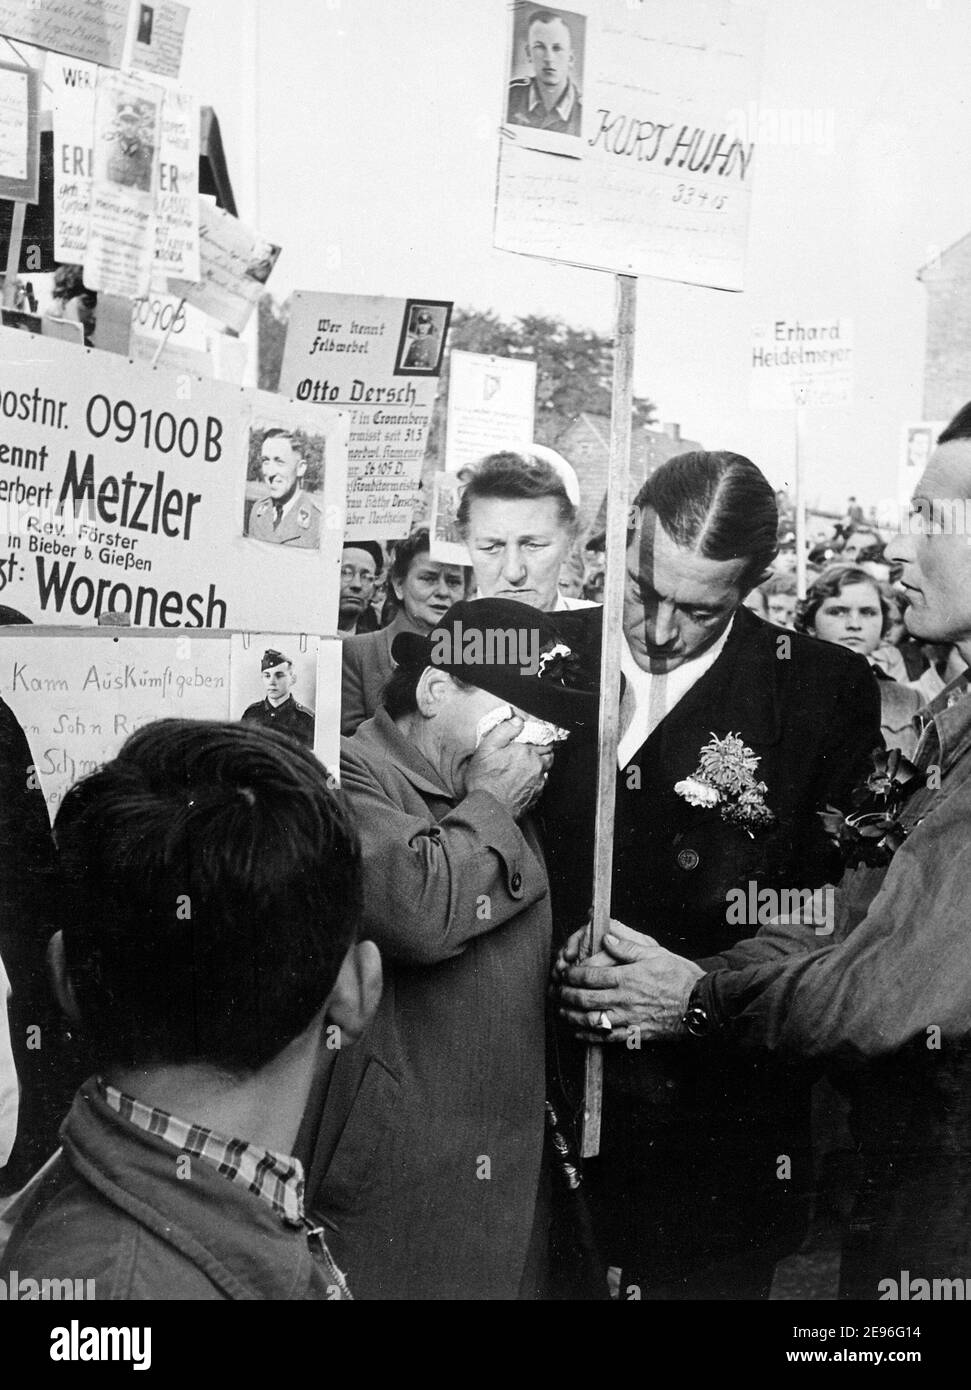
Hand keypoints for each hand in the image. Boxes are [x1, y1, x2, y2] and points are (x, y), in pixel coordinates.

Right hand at [465, 717, 553, 819]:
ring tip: (524, 770)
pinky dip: (535, 782)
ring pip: (545, 770)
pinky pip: (541, 785)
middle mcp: (536, 766)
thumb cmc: (484, 780)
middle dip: (541, 753)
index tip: (528, 744)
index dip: (537, 741)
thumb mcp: (486, 749)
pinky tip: (522, 783)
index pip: (543, 742)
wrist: (488, 809)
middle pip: (548, 755)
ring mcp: (538, 782)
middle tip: (527, 755)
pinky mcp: (536, 796)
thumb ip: (503, 731)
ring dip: (539, 768)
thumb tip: (517, 720)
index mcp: (526, 751)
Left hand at [555, 921, 703, 1042]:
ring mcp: (629, 1019)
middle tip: (557, 992)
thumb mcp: (656, 953)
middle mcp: (624, 999)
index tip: (564, 972)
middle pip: (585, 999)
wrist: (701, 1004)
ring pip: (592, 1020)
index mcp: (627, 977)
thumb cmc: (680, 976)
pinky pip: (607, 1038)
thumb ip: (628, 946)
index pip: (589, 976)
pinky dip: (589, 1036)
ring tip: (562, 1011)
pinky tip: (579, 1033)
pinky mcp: (635, 1033)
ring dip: (572, 1016)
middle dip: (566, 995)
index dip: (572, 974)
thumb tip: (606, 936)